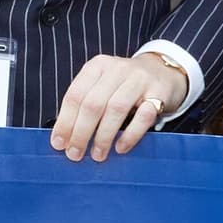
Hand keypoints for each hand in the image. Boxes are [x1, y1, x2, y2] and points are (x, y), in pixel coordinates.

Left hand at [50, 51, 181, 162]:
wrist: (164, 70)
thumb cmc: (125, 85)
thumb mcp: (102, 85)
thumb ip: (85, 104)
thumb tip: (64, 137)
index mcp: (97, 66)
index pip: (75, 95)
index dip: (65, 121)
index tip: (59, 143)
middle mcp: (117, 69)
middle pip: (93, 104)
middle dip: (81, 132)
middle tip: (75, 154)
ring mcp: (140, 80)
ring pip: (116, 109)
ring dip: (103, 136)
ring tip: (97, 155)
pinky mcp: (159, 93)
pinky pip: (144, 116)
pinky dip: (130, 134)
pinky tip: (120, 147)